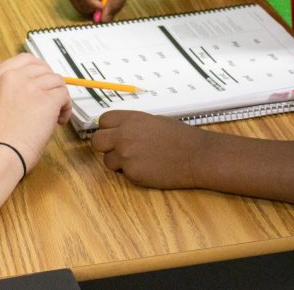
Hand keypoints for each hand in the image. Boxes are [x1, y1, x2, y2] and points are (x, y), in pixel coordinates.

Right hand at [0, 54, 71, 172]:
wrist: (0, 153)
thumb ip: (10, 90)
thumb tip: (34, 87)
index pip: (25, 59)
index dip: (38, 70)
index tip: (42, 83)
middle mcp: (14, 76)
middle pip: (44, 68)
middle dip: (50, 83)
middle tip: (51, 100)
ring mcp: (31, 86)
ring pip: (57, 81)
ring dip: (59, 96)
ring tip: (55, 115)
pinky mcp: (47, 99)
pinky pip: (64, 95)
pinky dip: (65, 107)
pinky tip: (59, 121)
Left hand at [90, 110, 208, 188]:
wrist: (196, 156)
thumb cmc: (180, 136)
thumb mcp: (154, 121)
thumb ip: (133, 125)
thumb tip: (118, 130)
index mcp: (131, 119)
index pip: (103, 121)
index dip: (107, 128)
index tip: (114, 133)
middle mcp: (124, 136)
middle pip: (97, 141)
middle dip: (105, 146)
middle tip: (117, 149)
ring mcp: (126, 156)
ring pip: (107, 161)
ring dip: (118, 162)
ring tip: (138, 160)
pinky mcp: (132, 174)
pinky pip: (122, 173)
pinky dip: (131, 172)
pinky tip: (147, 168)